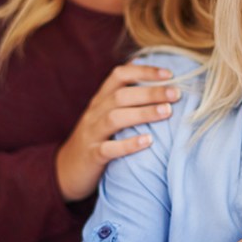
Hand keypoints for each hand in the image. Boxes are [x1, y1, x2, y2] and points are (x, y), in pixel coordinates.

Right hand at [56, 63, 178, 201]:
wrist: (66, 171)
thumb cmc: (97, 139)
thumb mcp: (108, 114)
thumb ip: (128, 99)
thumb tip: (161, 82)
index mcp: (100, 99)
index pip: (119, 75)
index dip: (144, 71)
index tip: (169, 74)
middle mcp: (95, 112)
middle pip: (121, 95)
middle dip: (150, 91)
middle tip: (176, 93)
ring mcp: (91, 134)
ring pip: (114, 118)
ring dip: (143, 113)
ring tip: (167, 112)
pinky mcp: (91, 156)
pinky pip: (108, 148)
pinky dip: (128, 144)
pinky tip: (148, 141)